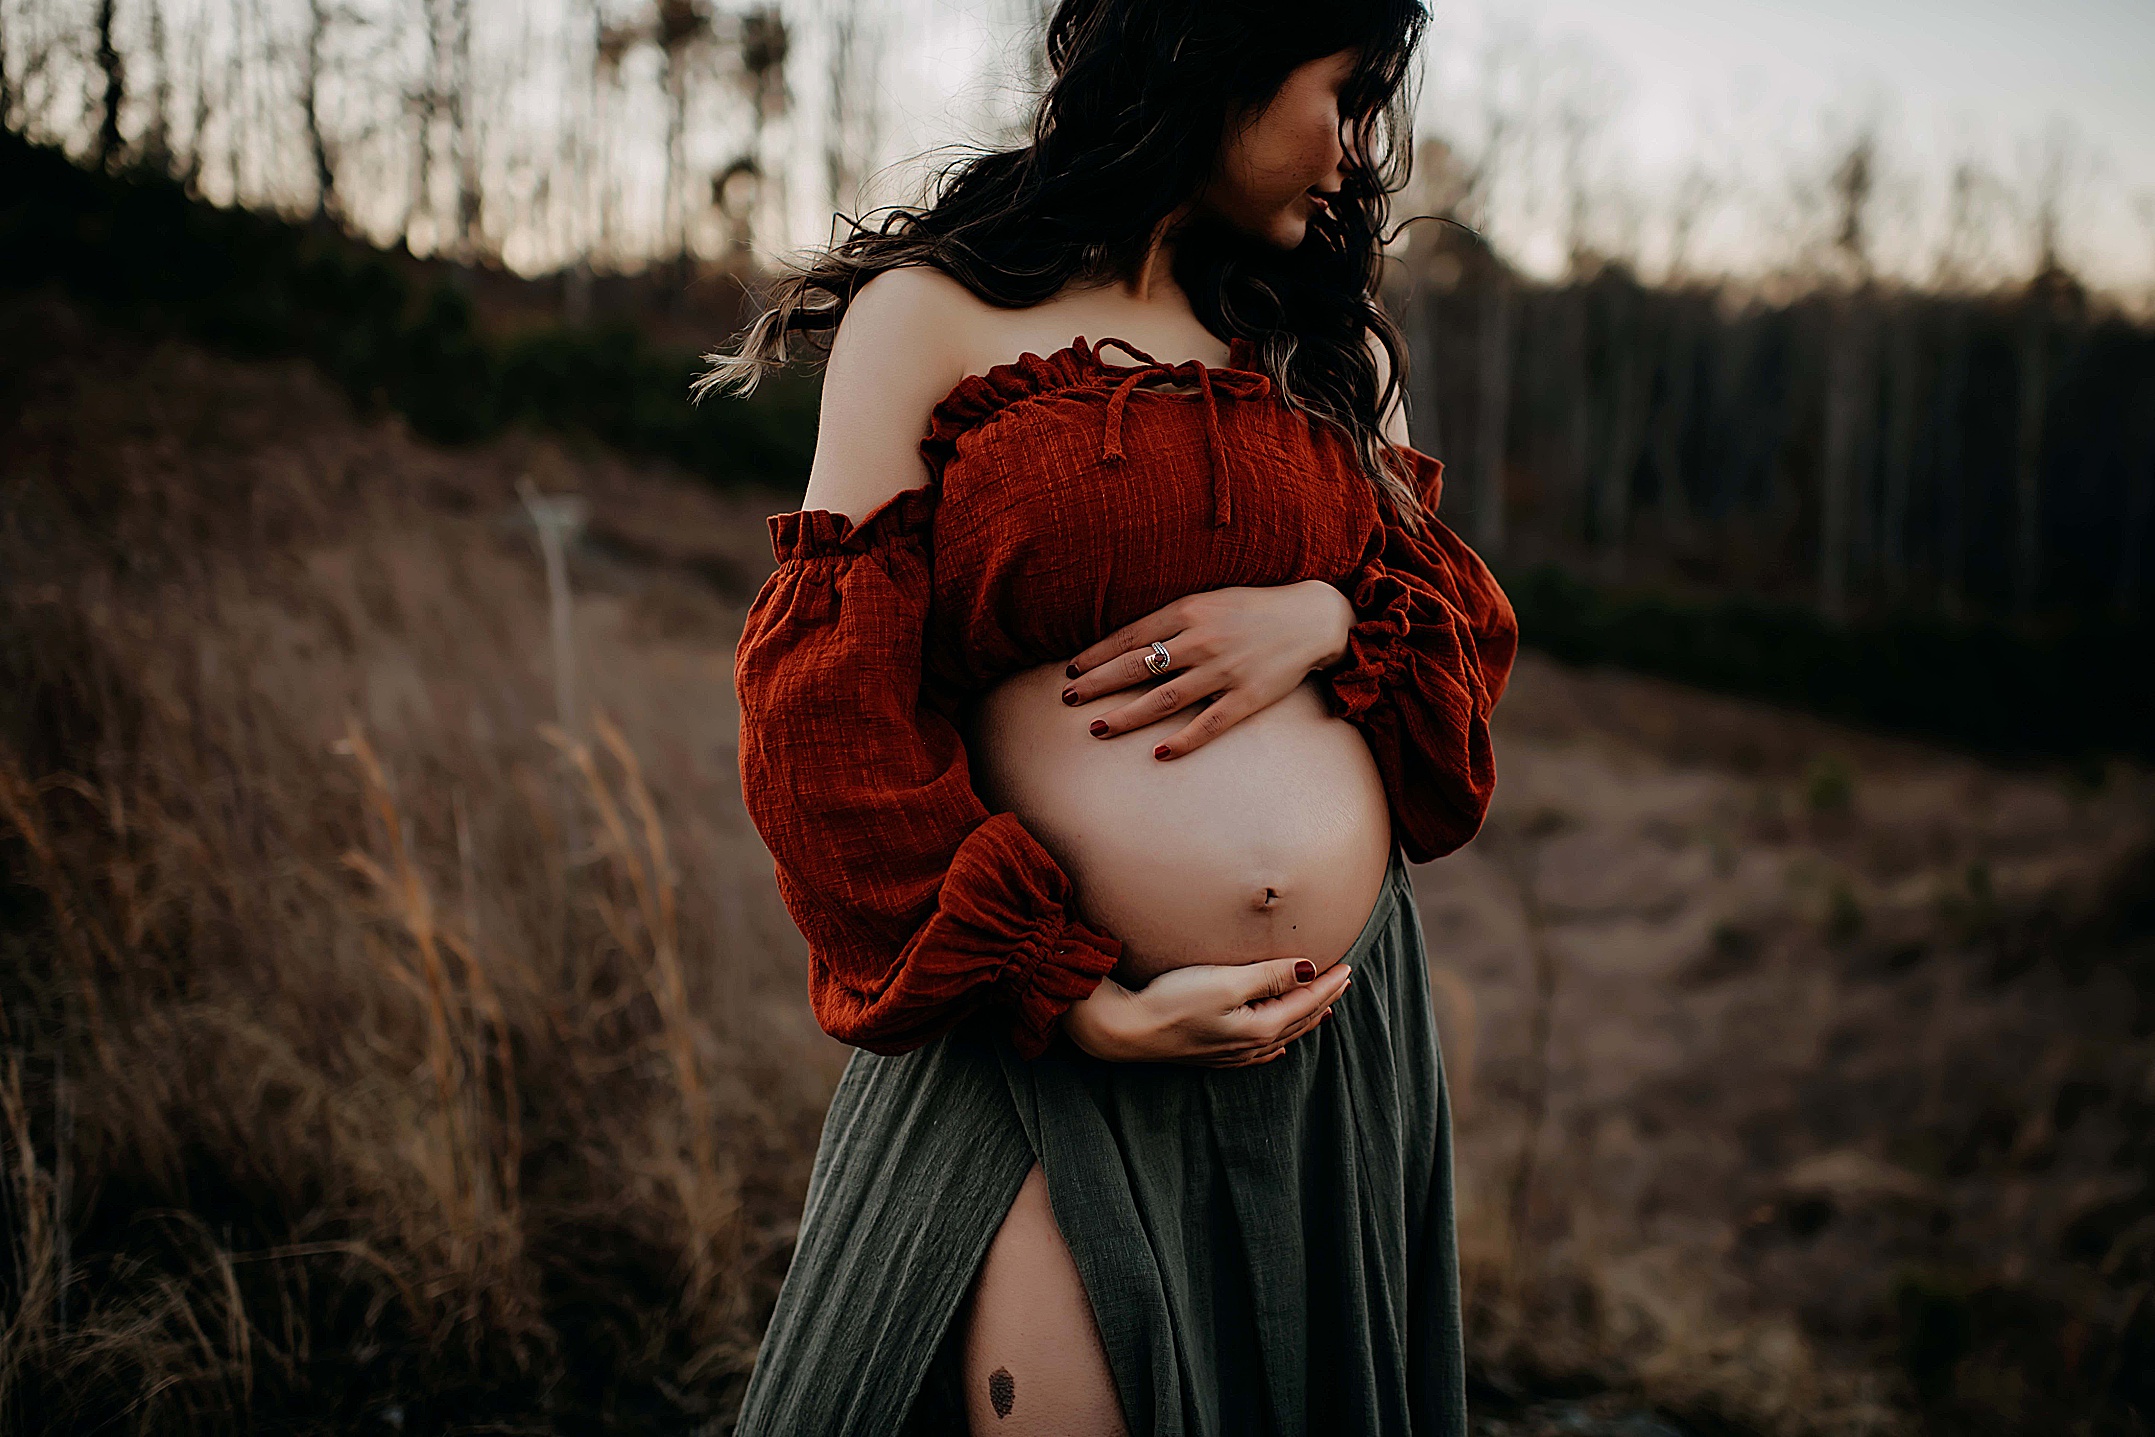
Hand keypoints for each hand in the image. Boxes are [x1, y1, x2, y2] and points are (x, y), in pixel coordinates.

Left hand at [1060, 581, 1355, 759]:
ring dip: (1127, 715)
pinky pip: (1208, 724)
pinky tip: (1157, 754)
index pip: (1131, 636)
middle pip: (1138, 667)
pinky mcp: (1247, 698)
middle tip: (1068, 698)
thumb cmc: (1254, 608)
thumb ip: (1174, 618)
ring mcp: (1224, 671)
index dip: (1099, 654)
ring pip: (1164, 698)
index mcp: (1189, 611)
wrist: (1311, 619)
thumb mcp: (1210, 600)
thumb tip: (1131, 641)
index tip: (1073, 669)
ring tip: (1098, 728)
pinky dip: (1182, 740)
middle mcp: (1202, 640)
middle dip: (1098, 683)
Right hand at [1060, 956, 1352, 1066]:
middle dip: (1322, 999)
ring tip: (1322, 1008)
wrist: (1127, 1031)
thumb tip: (1309, 971)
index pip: (1305, 1002)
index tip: (1348, 966)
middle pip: (1298, 1020)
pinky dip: (1276, 1042)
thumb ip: (1269, 976)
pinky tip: (1277, 1046)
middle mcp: (1251, 1045)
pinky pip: (1259, 1051)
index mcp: (1260, 1028)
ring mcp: (1231, 1053)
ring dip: (1304, 1019)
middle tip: (1342, 981)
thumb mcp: (1226, 982)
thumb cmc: (1173, 1002)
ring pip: (1281, 1035)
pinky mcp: (1212, 1054)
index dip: (1327, 983)